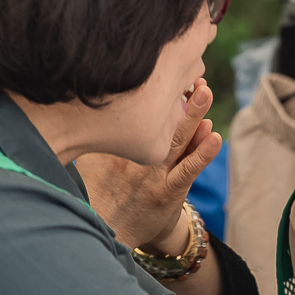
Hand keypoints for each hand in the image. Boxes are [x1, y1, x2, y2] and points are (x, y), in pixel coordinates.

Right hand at [77, 79, 223, 251]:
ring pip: (175, 140)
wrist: (113, 232)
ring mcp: (151, 174)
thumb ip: (92, 132)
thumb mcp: (88, 157)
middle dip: (173, 92)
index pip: (132, 111)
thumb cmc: (105, 187)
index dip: (149, 87)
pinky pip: (187, 170)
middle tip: (188, 69)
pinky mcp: (168, 192)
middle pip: (154, 119)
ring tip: (204, 91)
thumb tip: (81, 105)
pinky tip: (214, 136)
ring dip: (192, 115)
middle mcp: (131, 156)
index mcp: (112, 144)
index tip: (160, 62)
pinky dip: (201, 153)